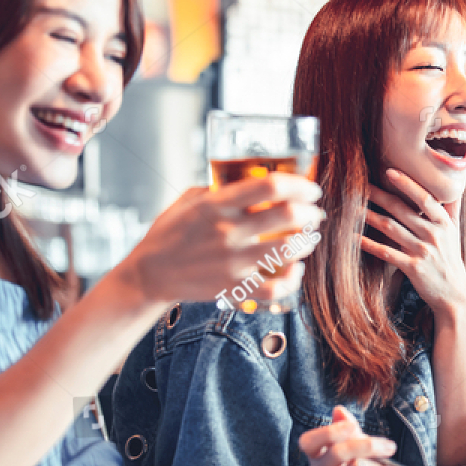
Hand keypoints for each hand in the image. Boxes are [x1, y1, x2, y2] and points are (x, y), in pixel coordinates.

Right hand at [115, 173, 323, 305]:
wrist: (150, 273)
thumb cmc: (171, 233)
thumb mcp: (190, 199)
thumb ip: (222, 188)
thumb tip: (256, 177)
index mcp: (217, 204)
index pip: (269, 186)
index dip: (299, 185)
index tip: (310, 189)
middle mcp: (228, 231)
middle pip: (287, 215)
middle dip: (311, 212)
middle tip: (315, 213)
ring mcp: (232, 262)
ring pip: (288, 250)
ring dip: (307, 242)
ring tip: (308, 238)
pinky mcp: (234, 288)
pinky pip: (276, 288)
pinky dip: (293, 279)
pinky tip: (295, 270)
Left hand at [362, 169, 465, 316]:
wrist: (455, 295)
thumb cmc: (451, 261)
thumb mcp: (456, 233)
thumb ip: (452, 209)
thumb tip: (453, 187)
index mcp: (444, 224)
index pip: (425, 198)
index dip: (407, 184)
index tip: (390, 172)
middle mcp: (434, 235)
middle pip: (402, 210)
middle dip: (380, 195)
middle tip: (361, 184)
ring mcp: (423, 251)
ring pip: (391, 228)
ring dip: (370, 216)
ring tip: (353, 207)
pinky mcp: (412, 268)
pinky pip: (386, 252)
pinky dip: (369, 244)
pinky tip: (354, 237)